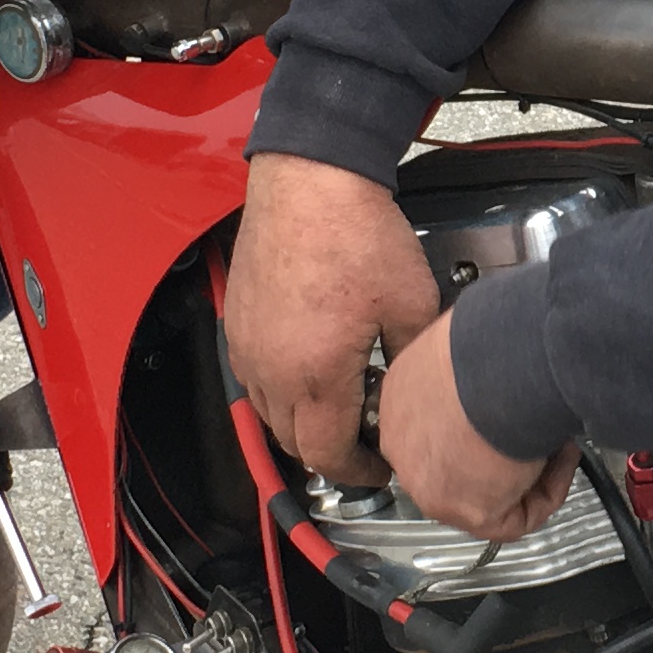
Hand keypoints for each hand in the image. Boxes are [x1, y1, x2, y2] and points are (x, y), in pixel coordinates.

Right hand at [223, 153, 443, 482]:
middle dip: (331, 451)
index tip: (380, 467)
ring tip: (339, 405)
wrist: (312, 179)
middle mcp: (271, 368)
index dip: (359, 472)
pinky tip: (309, 367)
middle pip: (293, 443)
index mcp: (315, 374)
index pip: (328, 455)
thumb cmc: (355, 231)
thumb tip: (414, 386)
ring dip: (301, 422)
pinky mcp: (237, 322)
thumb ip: (412, 359)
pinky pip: (253, 377)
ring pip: (268, 413)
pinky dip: (279, 388)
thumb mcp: (412, 304)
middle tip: (365, 440)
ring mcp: (248, 345)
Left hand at [377, 314, 581, 543]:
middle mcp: (402, 444)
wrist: (505, 362)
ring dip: (528, 472)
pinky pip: (515, 518)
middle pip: (455, 465)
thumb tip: (503, 356)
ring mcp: (428, 483)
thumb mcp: (471, 338)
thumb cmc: (495, 339)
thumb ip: (475, 363)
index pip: (433, 425)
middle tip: (538, 430)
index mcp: (398, 396)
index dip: (478, 424)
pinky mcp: (467, 511)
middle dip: (500, 454)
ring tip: (557, 438)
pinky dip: (547, 493)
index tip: (511, 411)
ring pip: (485, 494)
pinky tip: (563, 458)